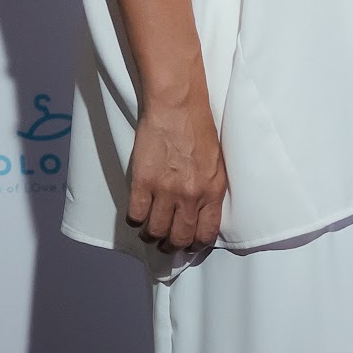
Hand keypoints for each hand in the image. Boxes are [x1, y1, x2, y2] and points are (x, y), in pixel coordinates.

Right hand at [126, 95, 227, 250]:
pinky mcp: (143, 182)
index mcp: (213, 191)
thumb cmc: (199, 129)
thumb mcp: (217, 164)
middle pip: (179, 238)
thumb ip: (210, 191)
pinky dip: (135, 220)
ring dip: (151, 236)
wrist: (178, 106)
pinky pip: (135, 215)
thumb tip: (202, 214)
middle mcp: (191, 196)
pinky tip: (138, 214)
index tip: (189, 246)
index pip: (206, 234)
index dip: (196, 245)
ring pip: (155, 231)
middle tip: (166, 244)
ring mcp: (166, 191)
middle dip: (172, 246)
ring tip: (150, 232)